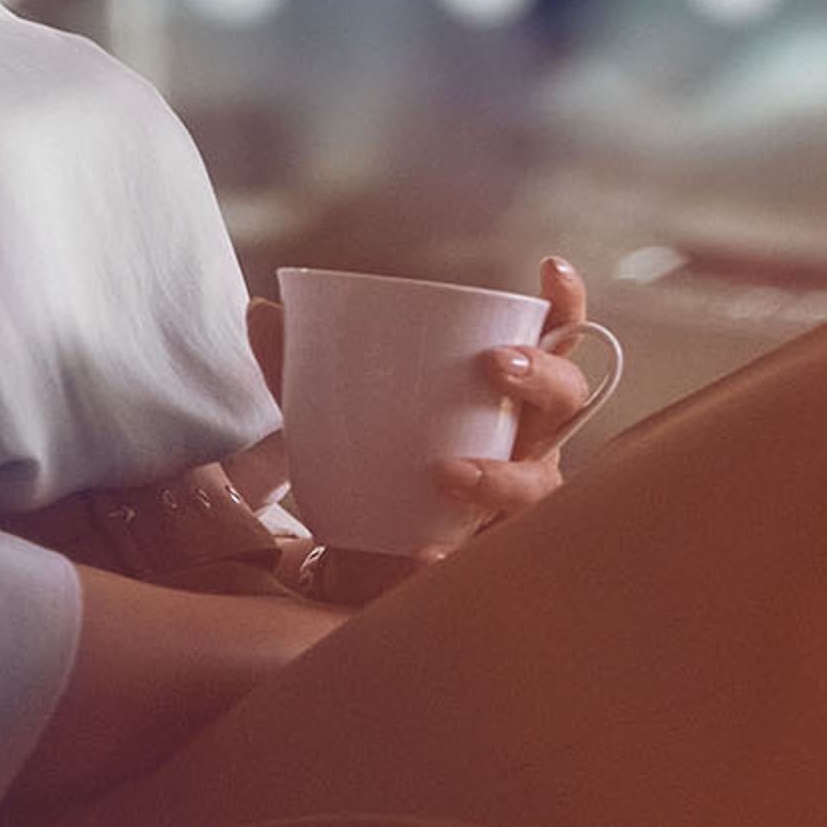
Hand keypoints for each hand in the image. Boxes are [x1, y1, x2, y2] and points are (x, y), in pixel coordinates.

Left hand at [238, 256, 600, 561]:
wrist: (367, 558)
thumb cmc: (380, 463)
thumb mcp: (340, 411)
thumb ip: (300, 365)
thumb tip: (260, 310)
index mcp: (505, 395)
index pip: (553, 341)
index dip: (564, 305)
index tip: (550, 269)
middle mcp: (529, 443)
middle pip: (567, 401)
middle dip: (542, 377)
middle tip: (494, 366)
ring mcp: (518, 502)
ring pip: (540, 485)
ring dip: (501, 474)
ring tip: (446, 470)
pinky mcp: (488, 556)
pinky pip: (484, 556)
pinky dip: (451, 552)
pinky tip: (421, 549)